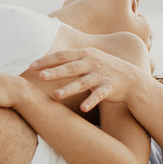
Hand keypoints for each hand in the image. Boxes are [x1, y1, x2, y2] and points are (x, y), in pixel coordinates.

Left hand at [30, 48, 145, 111]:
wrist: (132, 79)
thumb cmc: (103, 69)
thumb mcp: (88, 59)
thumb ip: (70, 60)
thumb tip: (45, 62)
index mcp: (84, 54)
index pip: (62, 56)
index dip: (47, 61)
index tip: (31, 66)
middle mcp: (92, 63)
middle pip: (71, 68)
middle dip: (55, 72)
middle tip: (40, 77)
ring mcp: (101, 75)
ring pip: (83, 82)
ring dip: (70, 88)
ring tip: (57, 95)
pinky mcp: (109, 88)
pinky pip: (99, 95)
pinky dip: (91, 101)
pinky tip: (83, 108)